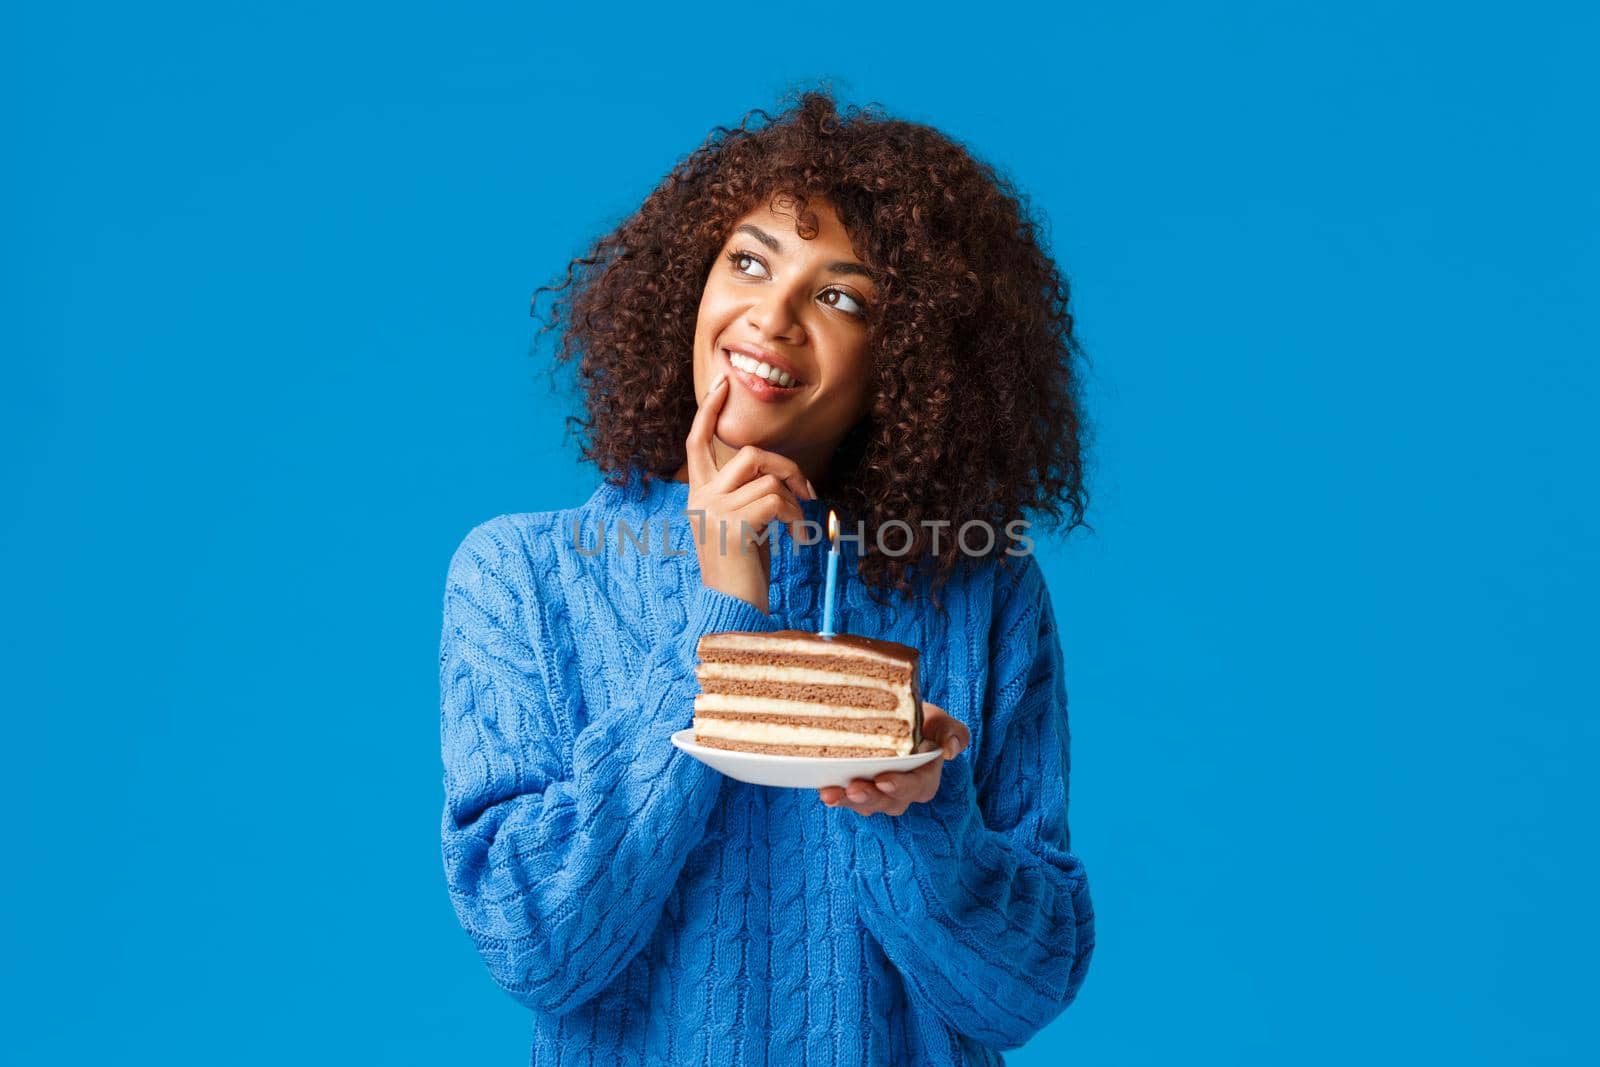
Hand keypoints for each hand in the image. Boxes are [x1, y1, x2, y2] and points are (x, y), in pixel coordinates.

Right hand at [684, 373, 816, 613]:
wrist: (732, 608)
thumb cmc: (743, 570)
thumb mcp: (740, 524)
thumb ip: (746, 494)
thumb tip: (775, 472)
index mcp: (697, 495)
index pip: (696, 443)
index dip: (707, 411)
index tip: (722, 384)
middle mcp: (700, 498)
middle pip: (748, 453)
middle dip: (786, 467)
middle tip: (807, 492)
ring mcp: (714, 509)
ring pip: (766, 474)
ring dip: (793, 496)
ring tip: (798, 523)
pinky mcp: (733, 523)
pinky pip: (776, 499)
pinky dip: (795, 517)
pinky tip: (796, 539)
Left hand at [819, 703, 969, 815]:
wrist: (895, 717)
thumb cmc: (919, 719)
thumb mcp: (937, 719)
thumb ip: (951, 731)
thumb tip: (950, 751)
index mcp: (925, 777)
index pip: (916, 787)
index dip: (900, 787)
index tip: (883, 780)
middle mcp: (902, 791)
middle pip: (888, 802)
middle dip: (870, 797)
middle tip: (854, 788)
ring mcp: (878, 794)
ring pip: (865, 805)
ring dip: (848, 801)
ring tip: (831, 793)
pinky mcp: (857, 790)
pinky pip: (847, 799)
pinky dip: (835, 797)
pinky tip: (823, 790)